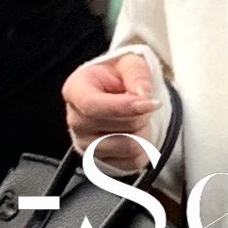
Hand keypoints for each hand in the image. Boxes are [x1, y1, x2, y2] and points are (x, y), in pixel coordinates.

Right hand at [64, 45, 164, 163]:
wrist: (115, 97)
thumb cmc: (118, 78)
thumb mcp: (129, 63)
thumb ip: (137, 73)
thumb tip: (142, 94)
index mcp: (75, 90)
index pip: (92, 105)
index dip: (124, 107)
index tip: (152, 103)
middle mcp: (76, 121)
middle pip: (118, 126)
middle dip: (141, 114)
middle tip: (142, 102)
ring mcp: (86, 146)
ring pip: (130, 146)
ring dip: (144, 131)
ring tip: (138, 118)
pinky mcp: (102, 164)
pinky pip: (134, 162)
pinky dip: (144, 148)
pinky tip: (136, 133)